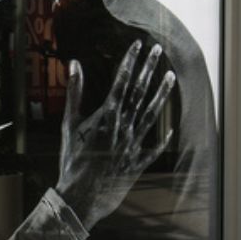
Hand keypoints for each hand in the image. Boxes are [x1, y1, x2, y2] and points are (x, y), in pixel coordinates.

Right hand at [55, 40, 175, 231]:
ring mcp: (134, 143)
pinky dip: (163, 136)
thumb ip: (74, 92)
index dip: (130, 60)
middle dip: (149, 68)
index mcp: (107, 114)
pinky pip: (154, 146)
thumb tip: (73, 64)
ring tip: (171, 76)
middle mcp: (125, 125)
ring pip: (151, 113)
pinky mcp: (138, 161)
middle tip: (159, 49)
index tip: (138, 44)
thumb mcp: (69, 123)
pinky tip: (171, 127)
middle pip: (140, 91)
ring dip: (162, 93)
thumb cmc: (72, 159)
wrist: (82, 195)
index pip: (122, 80)